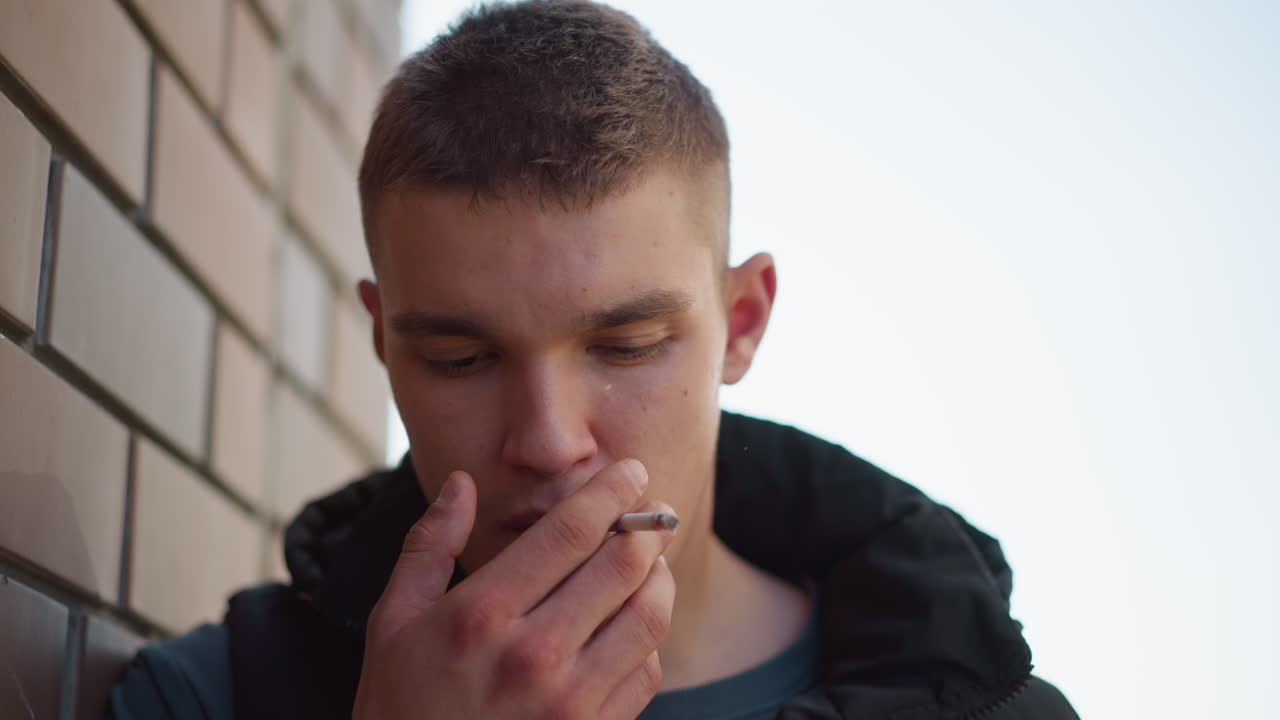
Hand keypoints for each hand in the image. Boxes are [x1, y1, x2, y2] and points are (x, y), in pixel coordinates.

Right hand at [353, 459, 676, 719]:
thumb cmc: (399, 703)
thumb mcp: (392, 621)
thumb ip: (429, 545)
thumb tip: (462, 483)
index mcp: (482, 614)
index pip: (571, 532)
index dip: (611, 491)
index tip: (630, 470)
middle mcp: (533, 654)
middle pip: (622, 566)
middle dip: (646, 525)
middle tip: (652, 508)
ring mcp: (569, 702)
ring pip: (648, 617)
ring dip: (659, 577)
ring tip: (650, 560)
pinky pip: (647, 673)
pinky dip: (648, 639)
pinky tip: (632, 622)